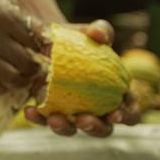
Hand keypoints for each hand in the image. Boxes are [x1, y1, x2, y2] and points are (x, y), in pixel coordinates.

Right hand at [0, 0, 41, 93]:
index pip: (34, 43)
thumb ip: (26, 22)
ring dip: (22, 81)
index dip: (43, 52)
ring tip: (24, 77)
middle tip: (37, 69)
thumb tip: (47, 41)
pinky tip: (5, 82)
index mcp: (5, 17)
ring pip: (10, 77)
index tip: (43, 54)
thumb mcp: (6, 1)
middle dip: (36, 69)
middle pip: (26, 63)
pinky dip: (2, 88)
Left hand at [24, 20, 140, 136]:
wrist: (49, 42)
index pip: (129, 111)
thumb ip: (100, 30)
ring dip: (64, 128)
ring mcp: (72, 114)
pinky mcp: (50, 112)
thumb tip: (100, 35)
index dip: (127, 116)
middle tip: (83, 120)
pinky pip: (44, 120)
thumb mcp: (88, 32)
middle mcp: (96, 110)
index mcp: (115, 94)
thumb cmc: (78, 40)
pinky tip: (30, 110)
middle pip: (103, 129)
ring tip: (54, 118)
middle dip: (95, 128)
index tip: (115, 114)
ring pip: (72, 130)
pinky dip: (38, 118)